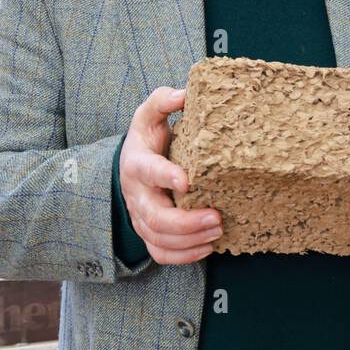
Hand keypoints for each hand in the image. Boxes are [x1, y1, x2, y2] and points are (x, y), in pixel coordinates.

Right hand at [119, 87, 222, 264]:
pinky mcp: (149, 233)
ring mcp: (141, 217)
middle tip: (216, 217)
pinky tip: (208, 247)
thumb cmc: (147, 139)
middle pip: (155, 217)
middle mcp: (137, 195)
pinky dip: (185, 256)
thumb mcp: (149, 115)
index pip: (148, 171)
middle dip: (186, 222)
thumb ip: (163, 101)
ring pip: (159, 239)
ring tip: (219, 230)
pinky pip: (162, 253)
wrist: (131, 166)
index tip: (188, 180)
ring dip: (190, 240)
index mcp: (137, 163)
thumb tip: (184, 93)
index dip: (166, 176)